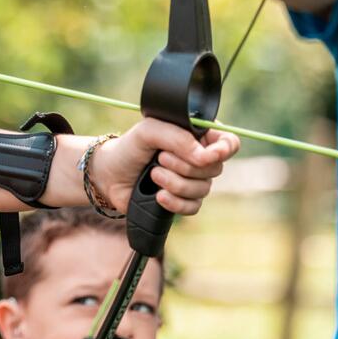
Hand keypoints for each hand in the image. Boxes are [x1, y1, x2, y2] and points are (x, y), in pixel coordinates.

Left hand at [92, 122, 241, 217]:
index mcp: (197, 136)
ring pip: (203, 189)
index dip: (224, 149)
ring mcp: (193, 181)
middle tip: (159, 158)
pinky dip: (175, 203)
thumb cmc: (129, 147)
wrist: (109, 175)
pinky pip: (194, 207)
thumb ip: (177, 138)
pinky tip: (158, 196)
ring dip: (176, 183)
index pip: (229, 142)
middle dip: (185, 166)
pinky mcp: (183, 201)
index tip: (207, 155)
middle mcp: (200, 158)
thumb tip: (203, 157)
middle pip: (215, 168)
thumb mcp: (149, 131)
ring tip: (152, 175)